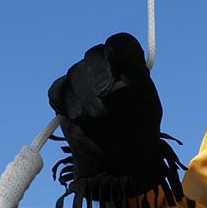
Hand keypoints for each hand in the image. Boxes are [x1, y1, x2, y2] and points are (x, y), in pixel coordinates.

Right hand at [48, 33, 181, 207]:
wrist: (120, 164)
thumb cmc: (139, 133)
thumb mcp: (148, 107)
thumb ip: (138, 81)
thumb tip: (122, 60)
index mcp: (130, 66)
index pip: (121, 43)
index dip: (116, 47)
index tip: (115, 57)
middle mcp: (105, 69)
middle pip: (94, 55)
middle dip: (98, 76)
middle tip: (107, 99)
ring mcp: (83, 83)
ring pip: (74, 73)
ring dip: (85, 97)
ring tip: (99, 117)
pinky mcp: (65, 98)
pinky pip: (58, 91)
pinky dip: (67, 103)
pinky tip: (81, 119)